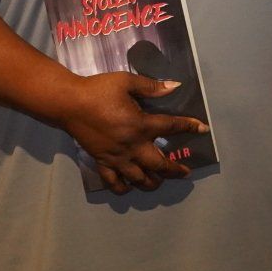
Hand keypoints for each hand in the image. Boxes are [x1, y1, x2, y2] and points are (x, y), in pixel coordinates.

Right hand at [46, 70, 205, 194]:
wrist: (69, 104)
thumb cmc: (99, 90)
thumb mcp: (126, 82)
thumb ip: (151, 87)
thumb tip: (175, 86)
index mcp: (141, 125)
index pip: (171, 127)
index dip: (189, 127)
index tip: (202, 129)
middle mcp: (132, 146)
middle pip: (160, 165)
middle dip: (175, 171)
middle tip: (185, 172)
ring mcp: (117, 158)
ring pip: (140, 179)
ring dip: (153, 182)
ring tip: (160, 180)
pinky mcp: (102, 162)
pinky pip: (115, 183)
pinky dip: (124, 188)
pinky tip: (130, 186)